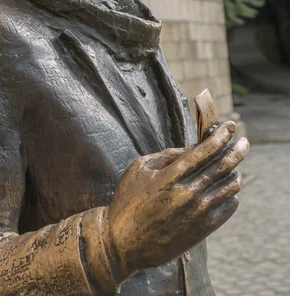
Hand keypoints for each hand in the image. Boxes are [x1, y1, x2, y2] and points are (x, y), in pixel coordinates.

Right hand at [107, 121, 248, 281]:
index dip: (220, 136)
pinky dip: (231, 194)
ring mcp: (197, 213)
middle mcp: (186, 193)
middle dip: (236, 150)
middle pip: (222, 166)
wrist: (124, 242)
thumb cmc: (128, 200)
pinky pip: (228, 207)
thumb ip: (167, 155)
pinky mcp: (203, 230)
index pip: (204, 151)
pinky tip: (227, 188)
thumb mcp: (140, 169)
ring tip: (235, 167)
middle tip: (244, 142)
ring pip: (229, 187)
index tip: (230, 126)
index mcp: (169, 176)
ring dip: (235, 172)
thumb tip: (194, 147)